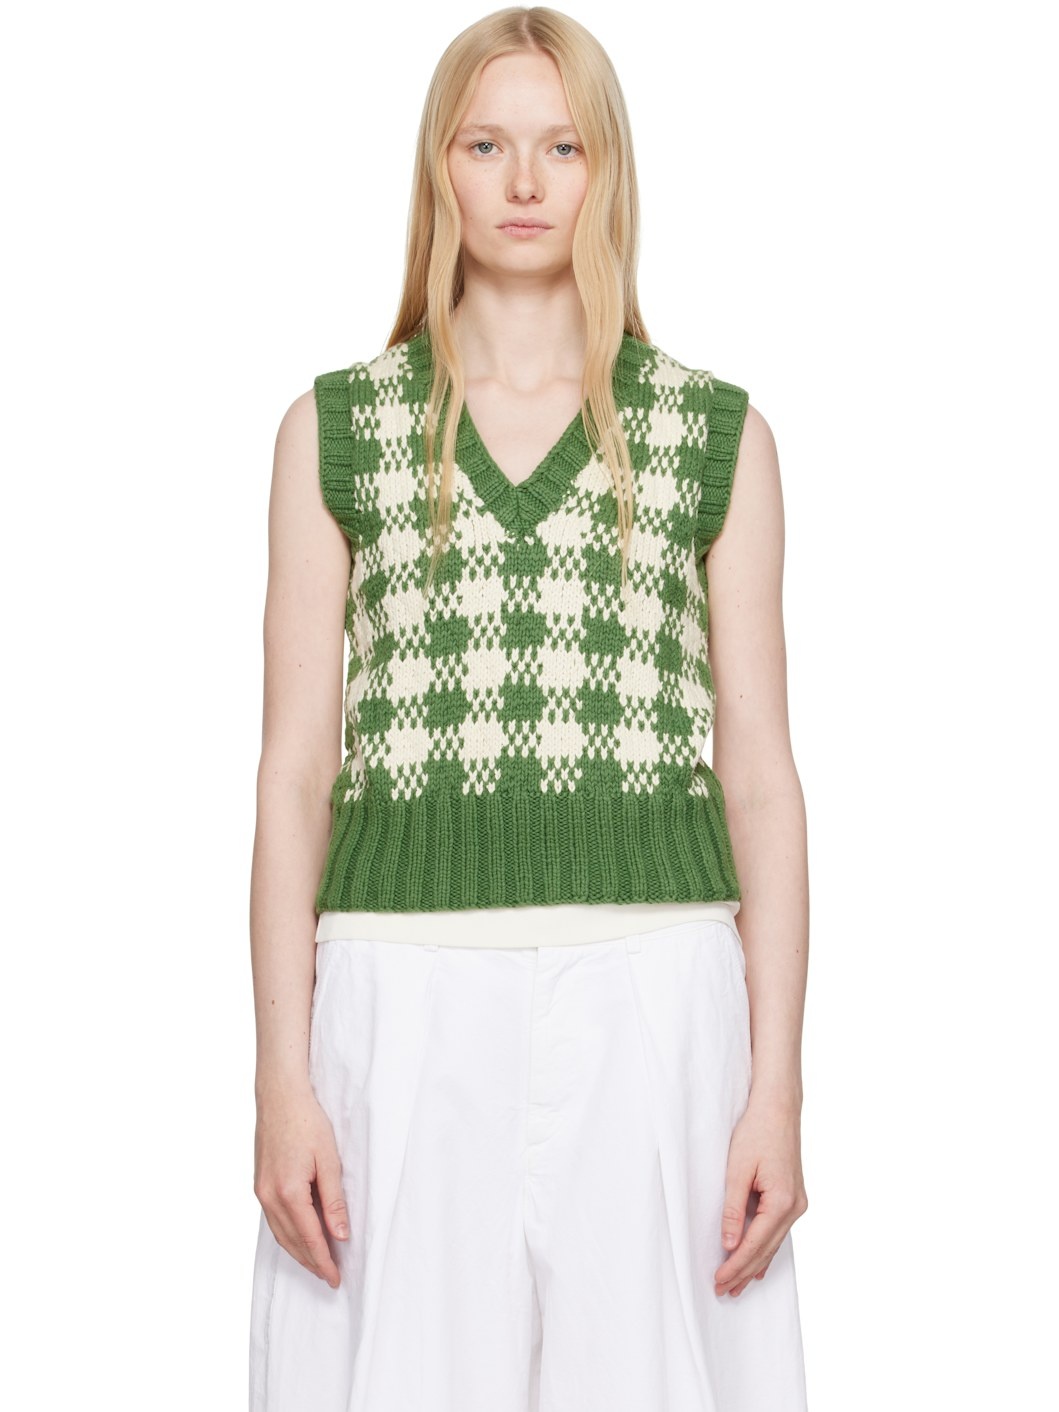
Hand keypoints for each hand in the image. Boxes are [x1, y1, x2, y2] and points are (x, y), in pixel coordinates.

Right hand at [254, 1085, 349, 1288]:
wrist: (279, 1097)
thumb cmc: (307, 1122)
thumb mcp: (328, 1161)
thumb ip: (334, 1201)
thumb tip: (340, 1235)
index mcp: (288, 1192)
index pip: (309, 1238)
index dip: (323, 1261)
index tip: (335, 1278)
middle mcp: (269, 1197)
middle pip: (291, 1242)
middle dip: (311, 1262)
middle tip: (329, 1277)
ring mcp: (261, 1192)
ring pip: (280, 1234)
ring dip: (298, 1252)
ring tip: (317, 1264)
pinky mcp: (259, 1185)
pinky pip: (273, 1220)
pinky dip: (287, 1235)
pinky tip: (299, 1238)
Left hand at [713, 1098, 807, 1296]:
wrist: (778, 1107)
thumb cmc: (756, 1132)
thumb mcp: (737, 1170)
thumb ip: (734, 1209)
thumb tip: (729, 1245)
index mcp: (782, 1202)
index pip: (754, 1245)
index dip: (735, 1266)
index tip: (718, 1281)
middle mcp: (795, 1207)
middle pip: (766, 1250)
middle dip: (743, 1272)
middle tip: (722, 1292)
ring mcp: (798, 1204)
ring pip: (773, 1244)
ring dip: (754, 1265)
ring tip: (737, 1286)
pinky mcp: (794, 1197)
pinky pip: (778, 1231)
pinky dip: (765, 1249)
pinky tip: (759, 1266)